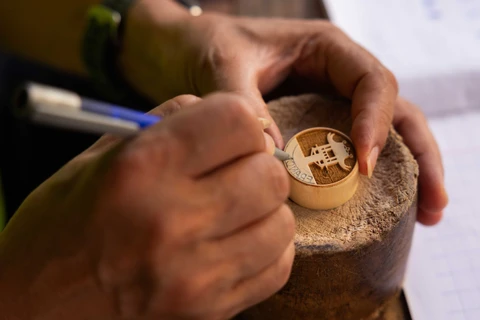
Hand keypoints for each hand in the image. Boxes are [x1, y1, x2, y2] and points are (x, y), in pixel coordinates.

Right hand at [0, 94, 293, 318]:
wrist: (40, 307)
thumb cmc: (66, 223)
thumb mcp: (102, 156)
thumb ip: (169, 123)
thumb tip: (229, 116)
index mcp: (141, 168)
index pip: (237, 120)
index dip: (237, 120)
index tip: (228, 133)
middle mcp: (171, 221)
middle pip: (269, 173)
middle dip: (257, 163)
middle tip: (233, 170)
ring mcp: (194, 274)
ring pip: (280, 222)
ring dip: (264, 208)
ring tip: (234, 209)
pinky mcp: (209, 310)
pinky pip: (277, 266)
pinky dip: (266, 247)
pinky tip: (238, 240)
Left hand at [119, 2, 446, 224]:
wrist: (185, 49)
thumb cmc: (208, 45)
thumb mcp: (223, 65)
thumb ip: (247, 105)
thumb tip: (275, 158)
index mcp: (326, 50)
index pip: (372, 81)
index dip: (376, 122)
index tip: (363, 164)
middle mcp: (337, 76)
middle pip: (395, 111)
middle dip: (419, 154)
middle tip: (432, 201)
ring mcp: (330, 102)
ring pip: (383, 133)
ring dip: (409, 171)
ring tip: (426, 214)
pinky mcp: (316, 127)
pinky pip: (352, 150)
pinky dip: (372, 177)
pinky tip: (383, 206)